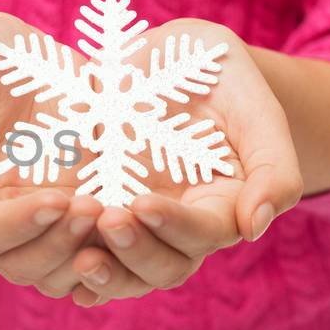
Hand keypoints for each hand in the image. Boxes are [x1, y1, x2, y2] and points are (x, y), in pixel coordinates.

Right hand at [0, 11, 105, 297]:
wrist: (8, 49)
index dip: (21, 225)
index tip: (57, 198)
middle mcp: (1, 219)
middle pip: (24, 265)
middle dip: (60, 244)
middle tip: (94, 206)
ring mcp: (43, 216)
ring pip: (63, 269)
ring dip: (90, 253)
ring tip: (117, 213)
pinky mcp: (82, 202)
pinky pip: (100, 247)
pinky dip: (118, 244)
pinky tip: (138, 216)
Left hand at [67, 18, 303, 305]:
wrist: (158, 55)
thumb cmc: (214, 72)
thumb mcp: (252, 102)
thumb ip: (273, 166)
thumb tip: (254, 228)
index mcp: (224, 203)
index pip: (206, 234)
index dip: (176, 226)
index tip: (142, 202)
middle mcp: (180, 223)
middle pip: (166, 267)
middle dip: (136, 251)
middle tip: (108, 219)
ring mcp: (136, 222)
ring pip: (125, 273)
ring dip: (104, 272)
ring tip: (77, 256)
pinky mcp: (97, 211)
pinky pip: (86, 255)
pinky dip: (71, 270)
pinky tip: (57, 267)